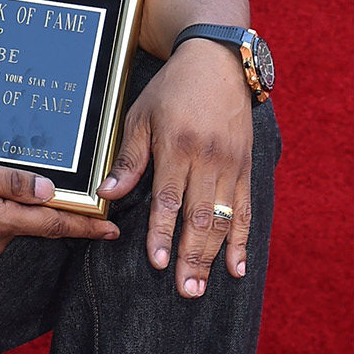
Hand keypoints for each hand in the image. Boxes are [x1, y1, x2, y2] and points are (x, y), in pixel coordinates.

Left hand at [98, 42, 252, 297]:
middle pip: (201, 217)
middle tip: (186, 290)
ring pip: (224, 219)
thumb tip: (107, 193)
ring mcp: (231, 166)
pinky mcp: (246, 168)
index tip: (158, 262)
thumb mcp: (141, 116)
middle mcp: (208, 160)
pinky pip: (245, 209)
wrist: (219, 63)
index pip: (170, 199)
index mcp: (178, 147)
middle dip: (192, 256)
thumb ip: (128, 158)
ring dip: (214, 256)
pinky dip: (241, 240)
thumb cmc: (173, 90)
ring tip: (203, 286)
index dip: (164, 232)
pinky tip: (237, 266)